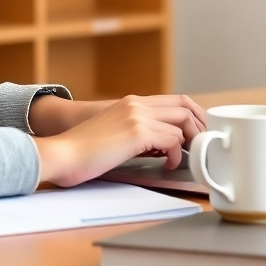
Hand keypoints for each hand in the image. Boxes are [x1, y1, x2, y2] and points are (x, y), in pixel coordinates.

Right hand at [32, 94, 206, 187]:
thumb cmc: (83, 151)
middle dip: (200, 125)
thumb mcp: (114, 133)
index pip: (175, 99)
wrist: (62, 154)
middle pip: (184, 105)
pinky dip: (176, 155)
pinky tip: (168, 166)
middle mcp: (136, 104)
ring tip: (187, 157)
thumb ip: (137, 132)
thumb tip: (163, 146)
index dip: (193, 114)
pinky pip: (172, 140)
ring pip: (182, 121)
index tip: (200, 132)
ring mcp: (137, 116)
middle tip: (203, 146)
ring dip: (191, 140)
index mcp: (131, 102)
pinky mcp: (136, 133)